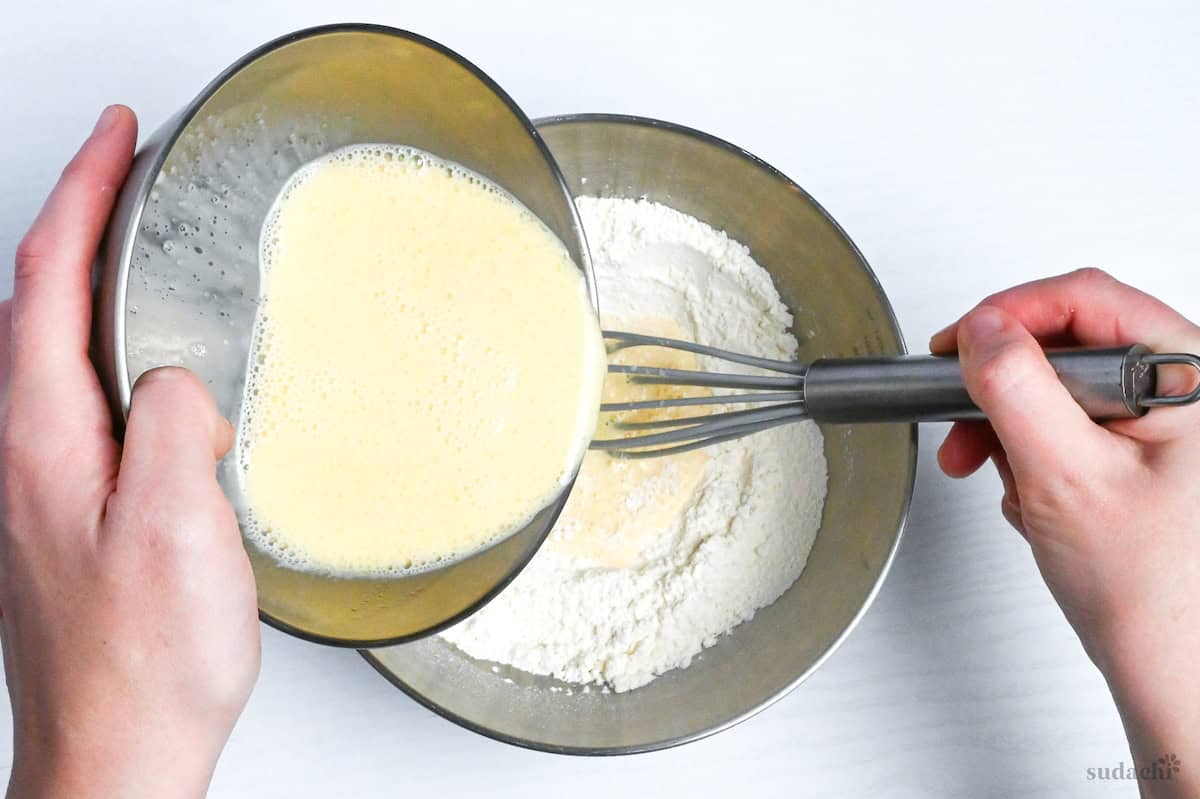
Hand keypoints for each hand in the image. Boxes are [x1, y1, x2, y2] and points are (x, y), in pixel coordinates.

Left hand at [1, 106, 259, 797]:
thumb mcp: (175, 526)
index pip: (48, 281)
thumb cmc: (141, 658)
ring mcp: (41, 482)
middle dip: (78, 219)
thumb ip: (176, 425)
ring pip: (58, 350)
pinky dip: (111, 350)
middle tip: (125, 171)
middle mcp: (26, 451)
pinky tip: (149, 366)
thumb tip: (182, 380)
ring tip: (135, 245)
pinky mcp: (68, 509)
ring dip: (91, 282)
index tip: (119, 137)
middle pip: (38, 302)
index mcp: (42, 437)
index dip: (83, 194)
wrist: (114, 749)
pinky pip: (85, 401)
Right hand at [933, 268, 1199, 796]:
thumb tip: (981, 329)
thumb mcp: (1064, 473)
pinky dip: (1028, 452)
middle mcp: (1177, 389)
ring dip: (1006, 424)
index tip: (957, 344)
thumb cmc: (1150, 587)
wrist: (1167, 659)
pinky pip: (1061, 423)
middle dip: (999, 384)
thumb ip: (1015, 388)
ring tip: (989, 465)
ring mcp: (1156, 421)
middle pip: (1064, 340)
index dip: (1007, 314)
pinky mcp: (1132, 449)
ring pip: (1056, 384)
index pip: (1084, 300)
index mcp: (1186, 374)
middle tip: (960, 412)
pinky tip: (1030, 490)